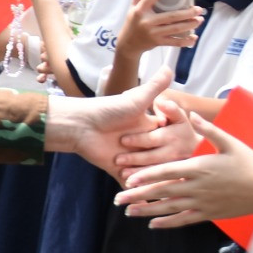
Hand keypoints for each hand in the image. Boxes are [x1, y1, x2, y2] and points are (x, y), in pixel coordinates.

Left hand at [45, 68, 171, 179]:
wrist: (80, 125)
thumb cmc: (107, 110)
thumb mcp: (135, 99)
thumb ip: (154, 87)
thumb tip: (170, 67)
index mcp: (151, 128)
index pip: (170, 137)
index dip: (172, 138)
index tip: (166, 134)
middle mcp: (145, 145)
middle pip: (161, 158)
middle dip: (152, 156)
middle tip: (138, 148)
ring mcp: (133, 160)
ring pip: (149, 172)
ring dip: (144, 171)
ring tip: (136, 166)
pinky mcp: (121, 172)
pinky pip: (132, 184)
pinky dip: (133, 186)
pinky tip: (132, 183)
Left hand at [112, 111, 252, 226]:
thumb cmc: (250, 163)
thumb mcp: (231, 141)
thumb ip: (208, 129)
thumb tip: (190, 114)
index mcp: (199, 167)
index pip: (166, 172)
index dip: (146, 176)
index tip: (128, 178)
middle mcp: (197, 187)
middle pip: (162, 192)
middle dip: (138, 196)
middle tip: (117, 200)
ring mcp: (202, 203)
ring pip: (169, 209)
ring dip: (147, 211)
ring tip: (128, 212)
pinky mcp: (208, 214)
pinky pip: (184, 220)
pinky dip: (167, 223)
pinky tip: (152, 224)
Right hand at [115, 0, 202, 56]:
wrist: (128, 44)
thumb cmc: (132, 23)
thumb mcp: (133, 6)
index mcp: (141, 10)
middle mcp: (147, 21)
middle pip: (171, 16)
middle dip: (187, 13)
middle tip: (199, 9)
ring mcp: (154, 33)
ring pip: (175, 29)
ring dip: (190, 25)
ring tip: (200, 20)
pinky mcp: (158, 42)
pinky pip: (174, 42)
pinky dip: (186, 41)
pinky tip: (194, 38)